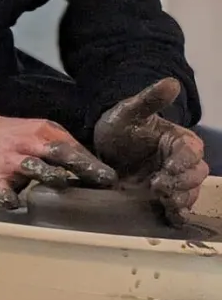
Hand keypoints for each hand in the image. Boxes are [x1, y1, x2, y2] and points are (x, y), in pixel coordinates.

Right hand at [0, 112, 116, 207]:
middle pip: (57, 152)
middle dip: (80, 165)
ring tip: (63, 182)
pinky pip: (3, 188)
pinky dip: (10, 196)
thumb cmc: (20, 138)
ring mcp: (10, 160)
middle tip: (102, 179)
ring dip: (49, 174)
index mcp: (44, 132)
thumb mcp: (43, 134)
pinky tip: (16, 203)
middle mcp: (29, 144)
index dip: (91, 163)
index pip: (72, 147)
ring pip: (32, 166)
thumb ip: (67, 149)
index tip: (110, 178)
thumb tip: (99, 171)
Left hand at [94, 78, 210, 222]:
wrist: (104, 148)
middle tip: (158, 185)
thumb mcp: (130, 111)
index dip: (183, 161)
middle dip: (180, 182)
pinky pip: (180, 209)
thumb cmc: (120, 127)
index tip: (168, 167)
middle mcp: (182, 162)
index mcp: (180, 141)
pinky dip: (178, 214)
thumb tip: (171, 82)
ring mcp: (174, 181)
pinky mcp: (164, 197)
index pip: (192, 152)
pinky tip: (172, 216)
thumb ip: (150, 99)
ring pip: (189, 193)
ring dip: (179, 198)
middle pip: (195, 175)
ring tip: (162, 200)